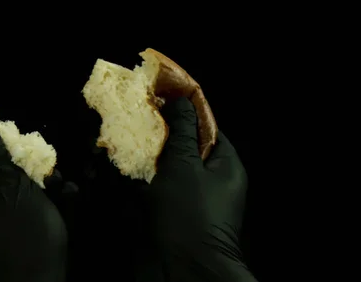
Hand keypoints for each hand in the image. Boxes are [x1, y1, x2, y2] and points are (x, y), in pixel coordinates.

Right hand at [147, 97, 256, 281]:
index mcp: (227, 163)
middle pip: (192, 146)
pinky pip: (171, 187)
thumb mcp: (184, 166)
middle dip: (167, 133)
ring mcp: (204, 198)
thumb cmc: (190, 215)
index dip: (185, 109)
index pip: (208, 125)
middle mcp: (219, 179)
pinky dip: (155, 178)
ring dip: (157, 156)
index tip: (161, 96)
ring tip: (133, 143)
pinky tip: (135, 174)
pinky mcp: (187, 213)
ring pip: (178, 167)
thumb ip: (181, 132)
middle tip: (142, 120)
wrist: (192, 268)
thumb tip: (180, 101)